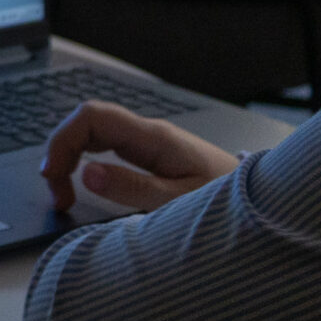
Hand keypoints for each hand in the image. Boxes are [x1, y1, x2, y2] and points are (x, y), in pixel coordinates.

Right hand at [39, 99, 239, 214]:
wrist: (266, 200)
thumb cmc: (230, 201)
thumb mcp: (180, 204)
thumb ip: (134, 188)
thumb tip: (88, 175)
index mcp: (153, 138)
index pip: (90, 117)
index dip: (62, 140)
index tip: (54, 177)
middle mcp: (147, 133)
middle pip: (85, 121)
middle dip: (60, 151)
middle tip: (57, 194)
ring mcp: (148, 141)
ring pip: (92, 133)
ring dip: (70, 158)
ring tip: (66, 195)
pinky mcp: (150, 153)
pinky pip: (105, 146)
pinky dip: (85, 162)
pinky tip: (85, 185)